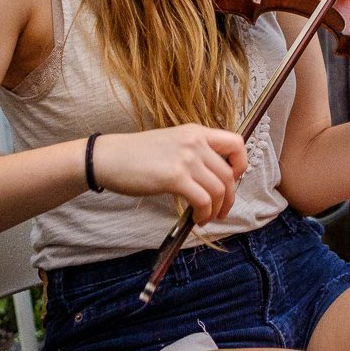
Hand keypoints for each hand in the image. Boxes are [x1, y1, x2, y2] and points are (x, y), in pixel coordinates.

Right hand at [90, 125, 247, 224]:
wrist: (109, 157)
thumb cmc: (138, 154)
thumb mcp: (173, 143)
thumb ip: (195, 153)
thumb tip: (215, 176)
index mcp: (197, 131)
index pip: (237, 142)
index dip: (240, 164)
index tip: (232, 179)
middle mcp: (195, 142)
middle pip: (229, 174)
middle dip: (229, 197)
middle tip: (221, 210)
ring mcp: (186, 158)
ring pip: (219, 189)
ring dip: (217, 209)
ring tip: (207, 217)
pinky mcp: (174, 177)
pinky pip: (203, 200)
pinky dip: (204, 214)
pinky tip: (197, 219)